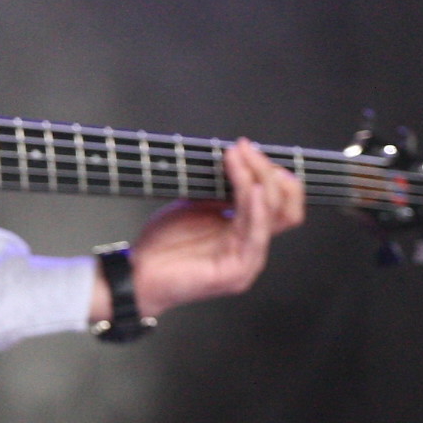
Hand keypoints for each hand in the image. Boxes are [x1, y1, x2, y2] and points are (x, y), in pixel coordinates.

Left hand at [95, 138, 307, 323]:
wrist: (138, 274)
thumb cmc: (164, 245)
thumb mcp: (195, 208)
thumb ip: (218, 192)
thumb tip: (236, 163)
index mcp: (245, 234)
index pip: (279, 203)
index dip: (271, 174)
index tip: (246, 148)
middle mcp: (252, 247)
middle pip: (285, 207)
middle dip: (268, 172)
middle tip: (246, 149)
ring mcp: (248, 262)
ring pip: (272, 217)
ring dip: (258, 181)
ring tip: (241, 159)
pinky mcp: (236, 271)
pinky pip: (255, 236)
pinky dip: (256, 210)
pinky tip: (251, 190)